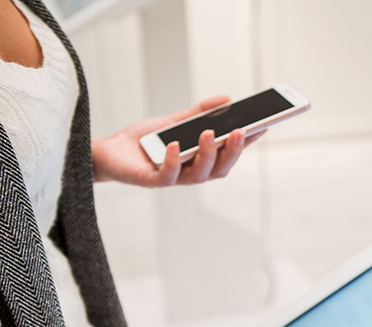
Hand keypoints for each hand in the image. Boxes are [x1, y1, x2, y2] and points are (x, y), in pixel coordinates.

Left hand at [91, 95, 263, 187]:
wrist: (108, 153)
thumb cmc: (144, 141)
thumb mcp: (174, 121)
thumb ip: (199, 113)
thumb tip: (226, 100)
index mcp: (200, 160)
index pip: (229, 153)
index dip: (246, 143)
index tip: (263, 125)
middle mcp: (191, 172)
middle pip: (220, 168)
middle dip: (232, 151)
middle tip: (241, 131)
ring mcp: (173, 178)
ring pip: (198, 174)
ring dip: (207, 154)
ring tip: (210, 134)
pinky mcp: (152, 181)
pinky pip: (167, 176)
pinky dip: (173, 161)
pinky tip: (175, 145)